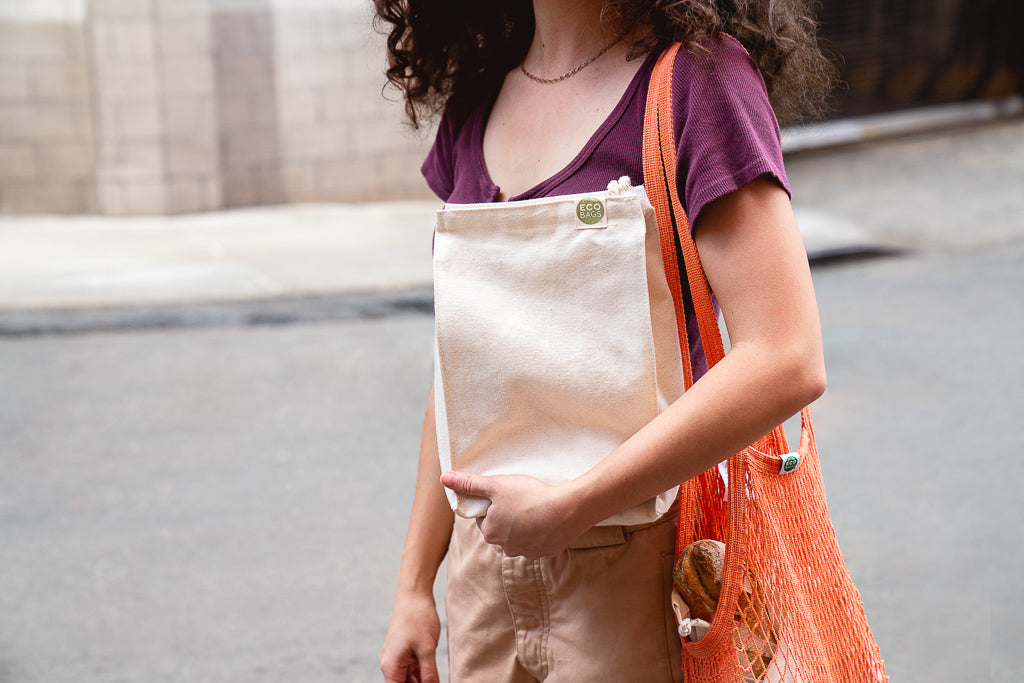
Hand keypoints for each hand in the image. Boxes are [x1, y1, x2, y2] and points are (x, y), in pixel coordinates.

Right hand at [380, 591, 440, 682]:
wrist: (414, 594)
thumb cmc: (417, 618)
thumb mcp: (427, 649)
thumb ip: (429, 674)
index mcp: (391, 667)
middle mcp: (391, 665)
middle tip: (435, 681)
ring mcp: (398, 658)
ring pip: (411, 680)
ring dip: (424, 681)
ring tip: (436, 678)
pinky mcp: (406, 652)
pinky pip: (415, 670)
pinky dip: (424, 674)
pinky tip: (435, 676)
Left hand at [440, 471, 588, 559]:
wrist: (567, 510)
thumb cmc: (529, 496)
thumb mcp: (495, 485)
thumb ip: (469, 483)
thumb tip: (444, 478)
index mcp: (490, 532)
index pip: (485, 517)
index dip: (493, 503)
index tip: (506, 494)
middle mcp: (506, 548)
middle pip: (502, 528)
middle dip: (508, 515)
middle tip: (522, 499)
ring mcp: (527, 552)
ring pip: (521, 536)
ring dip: (525, 525)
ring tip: (536, 508)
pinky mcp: (546, 552)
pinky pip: (540, 541)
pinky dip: (542, 531)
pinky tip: (548, 519)